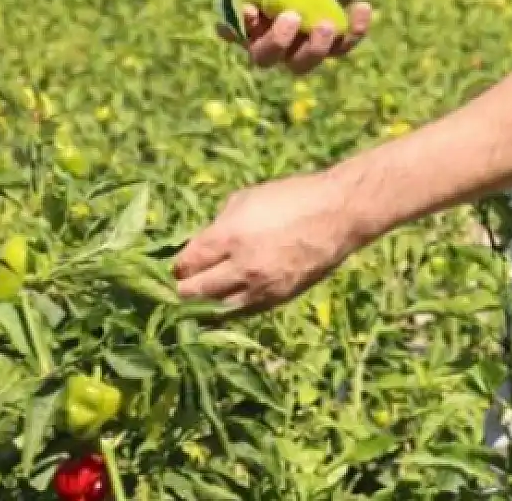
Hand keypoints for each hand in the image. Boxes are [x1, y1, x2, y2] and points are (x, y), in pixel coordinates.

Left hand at [172, 171, 364, 313]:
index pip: (187, 263)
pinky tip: (218, 307)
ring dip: (199, 307)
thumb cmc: (291, 198)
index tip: (175, 267)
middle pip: (194, 291)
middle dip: (180, 291)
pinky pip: (241, 312)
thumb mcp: (246, 200)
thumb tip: (199, 246)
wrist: (337, 215)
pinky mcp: (277, 300)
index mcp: (230, 236)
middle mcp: (241, 267)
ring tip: (191, 303)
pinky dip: (226, 311)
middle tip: (175, 289)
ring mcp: (260, 287)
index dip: (176, 267)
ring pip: (215, 310)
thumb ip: (219, 225)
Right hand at [218, 0, 371, 74]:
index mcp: (242, 24)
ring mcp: (298, 50)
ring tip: (326, 25)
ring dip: (314, 49)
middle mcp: (266, 45)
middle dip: (277, 42)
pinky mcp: (329, 47)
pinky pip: (342, 47)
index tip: (252, 8)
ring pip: (302, 65)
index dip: (240, 24)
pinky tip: (362, 7)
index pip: (232, 31)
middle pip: (265, 58)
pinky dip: (354, 31)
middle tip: (291, 17)